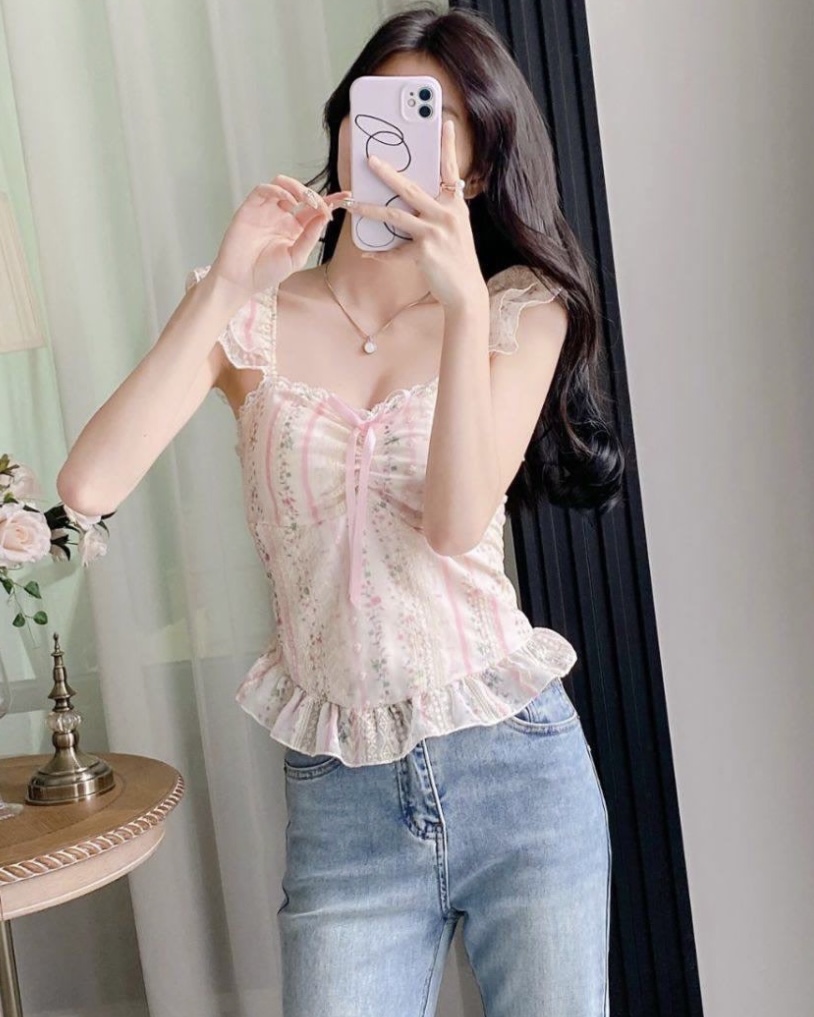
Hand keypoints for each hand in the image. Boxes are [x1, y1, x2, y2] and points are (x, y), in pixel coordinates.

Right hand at [211, 177, 351, 298]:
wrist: (241, 280)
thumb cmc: (266, 272)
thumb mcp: (296, 257)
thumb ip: (310, 236)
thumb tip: (325, 217)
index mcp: (295, 228)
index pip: (315, 209)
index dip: (331, 200)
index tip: (346, 196)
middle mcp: (281, 216)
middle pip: (301, 194)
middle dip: (315, 196)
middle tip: (321, 205)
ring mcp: (266, 210)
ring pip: (282, 184)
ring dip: (296, 187)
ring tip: (305, 199)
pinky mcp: (250, 207)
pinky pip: (264, 190)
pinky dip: (278, 190)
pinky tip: (288, 200)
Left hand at [344, 120, 485, 311]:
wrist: (466, 291)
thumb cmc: (457, 259)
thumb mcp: (455, 228)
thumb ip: (438, 211)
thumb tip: (410, 198)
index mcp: (455, 205)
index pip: (450, 170)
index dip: (447, 146)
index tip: (444, 123)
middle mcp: (446, 214)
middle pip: (410, 188)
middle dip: (387, 173)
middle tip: (369, 160)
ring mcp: (434, 232)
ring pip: (394, 216)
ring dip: (369, 209)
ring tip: (352, 203)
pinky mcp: (424, 252)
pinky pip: (395, 251)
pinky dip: (380, 254)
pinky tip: (367, 253)